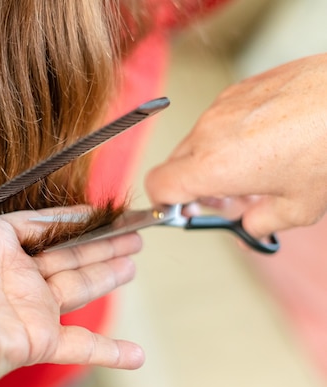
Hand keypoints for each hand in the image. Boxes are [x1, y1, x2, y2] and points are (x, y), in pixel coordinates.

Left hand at [0, 178, 143, 386]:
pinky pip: (80, 346)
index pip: (38, 225)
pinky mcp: (34, 340)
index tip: (96, 209)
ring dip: (109, 274)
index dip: (69, 216)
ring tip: (135, 257)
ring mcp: (25, 308)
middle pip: (68, 252)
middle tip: (132, 231)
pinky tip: (136, 355)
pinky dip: (110, 352)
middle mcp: (10, 275)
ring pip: (80, 285)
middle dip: (102, 241)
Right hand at [146, 53, 326, 237]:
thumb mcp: (299, 206)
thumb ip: (261, 223)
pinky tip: (266, 139)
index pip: (158, 186)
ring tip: (254, 166)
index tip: (182, 209)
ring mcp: (222, 106)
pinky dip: (230, 134)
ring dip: (213, 159)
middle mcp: (209, 133)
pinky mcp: (239, 88)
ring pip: (197, 141)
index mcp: (214, 166)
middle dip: (193, 185)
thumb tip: (249, 226)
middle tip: (227, 196)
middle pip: (175, 164)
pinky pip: (218, 118)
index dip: (164, 202)